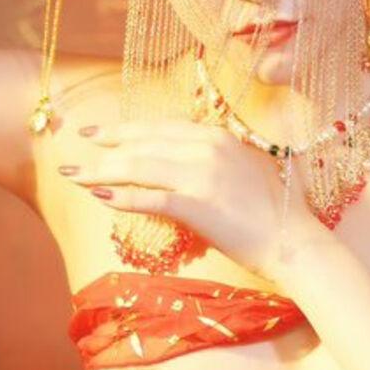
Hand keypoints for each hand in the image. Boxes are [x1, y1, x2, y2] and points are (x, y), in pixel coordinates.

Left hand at [56, 118, 324, 280]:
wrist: (294, 243)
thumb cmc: (275, 212)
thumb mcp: (248, 169)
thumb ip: (219, 156)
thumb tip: (190, 156)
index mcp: (218, 136)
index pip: (160, 126)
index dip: (126, 128)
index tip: (100, 133)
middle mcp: (207, 147)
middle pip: (142, 141)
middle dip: (104, 145)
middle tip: (76, 150)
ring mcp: (202, 174)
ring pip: (138, 165)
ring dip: (101, 170)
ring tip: (75, 176)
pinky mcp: (198, 205)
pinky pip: (149, 197)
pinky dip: (122, 196)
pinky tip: (100, 197)